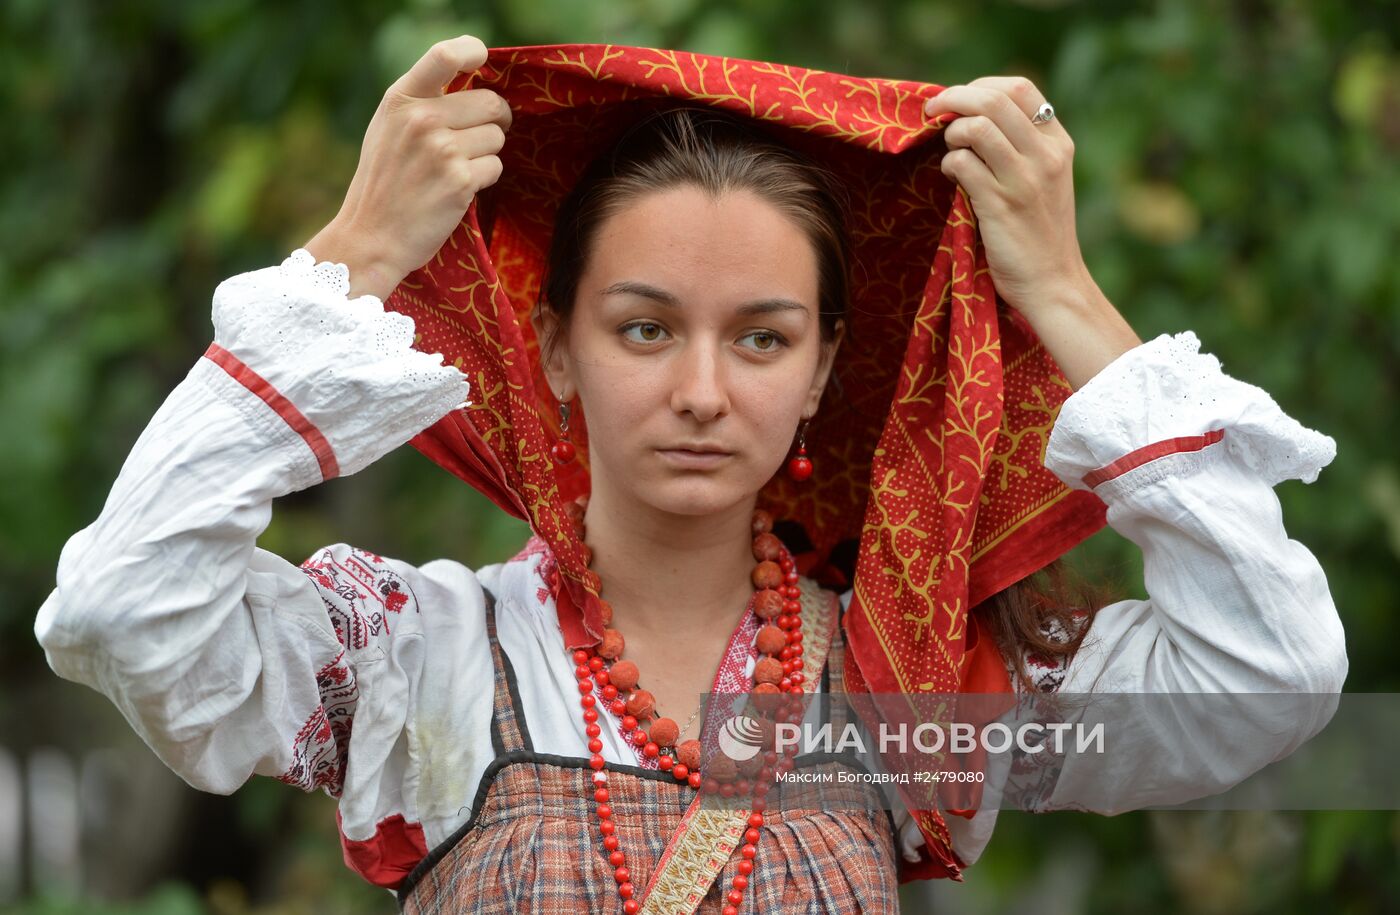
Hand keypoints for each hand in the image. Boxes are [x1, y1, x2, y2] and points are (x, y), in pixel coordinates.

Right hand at [305, 34, 510, 299]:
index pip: (444, 54)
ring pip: (497, 137)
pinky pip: (495, 167)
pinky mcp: (460, 180)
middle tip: (478, 138)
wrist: (370, 238)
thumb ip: (421, 102)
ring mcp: (441, 150)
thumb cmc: (383, 183)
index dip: (472, 51)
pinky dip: (484, 179)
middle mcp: (421, 119)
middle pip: (490, 102)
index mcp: (400, 99)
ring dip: (486, 154)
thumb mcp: (388, 129)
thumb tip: (472, 79)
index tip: (482, 60)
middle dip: (494, 121)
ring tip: (455, 170)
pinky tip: (457, 190)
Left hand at [925, 77, 1087, 321]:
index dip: (981, 86)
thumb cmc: (1040, 233)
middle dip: (953, 98)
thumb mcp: (1045, 180)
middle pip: (993, 99)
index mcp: (1058, 143)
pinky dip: (948, 164)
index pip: (1020, 88)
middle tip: (932, 111)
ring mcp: (1023, 179)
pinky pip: (961, 163)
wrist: (1053, 283)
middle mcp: (1045, 155)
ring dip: (951, 133)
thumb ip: (1022, 147)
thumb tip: (973, 116)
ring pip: (975, 126)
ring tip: (949, 151)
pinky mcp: (999, 204)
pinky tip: (952, 178)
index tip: (959, 100)